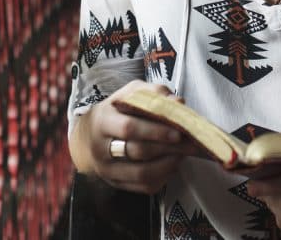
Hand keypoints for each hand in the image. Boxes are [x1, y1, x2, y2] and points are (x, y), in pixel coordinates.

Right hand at [73, 80, 193, 193]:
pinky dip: (163, 177)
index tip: (178, 132)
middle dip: (167, 148)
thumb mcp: (130, 93)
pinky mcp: (116, 183)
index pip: (129, 128)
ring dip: (168, 165)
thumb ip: (153, 94)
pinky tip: (172, 165)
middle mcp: (100, 148)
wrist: (90, 135)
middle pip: (138, 152)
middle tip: (190, 143)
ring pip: (142, 174)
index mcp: (102, 120)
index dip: (155, 131)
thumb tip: (178, 102)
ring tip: (183, 154)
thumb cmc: (117, 110)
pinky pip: (144, 187)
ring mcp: (106, 169)